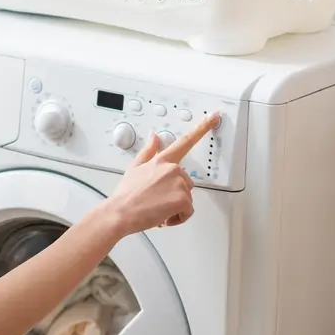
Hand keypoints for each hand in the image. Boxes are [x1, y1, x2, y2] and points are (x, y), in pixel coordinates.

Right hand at [106, 113, 220, 233]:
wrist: (120, 212)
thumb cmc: (126, 194)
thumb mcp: (134, 167)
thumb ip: (148, 151)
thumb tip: (154, 137)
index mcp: (162, 160)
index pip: (185, 141)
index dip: (202, 128)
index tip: (214, 117)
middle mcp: (172, 169)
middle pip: (186, 182)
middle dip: (174, 193)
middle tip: (157, 200)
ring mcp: (179, 183)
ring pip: (187, 198)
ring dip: (175, 207)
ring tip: (157, 209)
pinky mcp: (182, 199)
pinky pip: (187, 211)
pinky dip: (177, 217)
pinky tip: (163, 216)